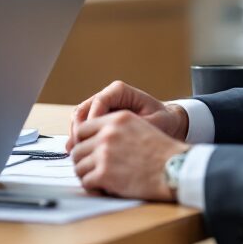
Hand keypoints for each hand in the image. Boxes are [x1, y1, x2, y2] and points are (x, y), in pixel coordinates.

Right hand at [67, 81, 187, 150]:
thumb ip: (134, 126)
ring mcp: (101, 107)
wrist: (168, 122)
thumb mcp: (154, 122)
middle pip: (84, 109)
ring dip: (76, 134)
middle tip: (79, 147)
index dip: (92, 120)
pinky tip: (79, 151)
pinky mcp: (99, 118)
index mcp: (119, 91)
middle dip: (79, 128)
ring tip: (75, 151)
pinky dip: (80, 138)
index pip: (99, 102)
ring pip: (80, 117)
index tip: (92, 138)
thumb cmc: (163, 121)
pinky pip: (84, 126)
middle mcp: (107, 96)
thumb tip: (115, 136)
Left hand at [70, 110, 189, 201]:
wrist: (175, 169)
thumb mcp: (140, 127)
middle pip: (77, 148)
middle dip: (82, 160)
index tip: (85, 152)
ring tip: (96, 180)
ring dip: (86, 175)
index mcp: (116, 120)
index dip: (82, 142)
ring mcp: (104, 154)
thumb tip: (96, 140)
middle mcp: (107, 134)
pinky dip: (91, 187)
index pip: (83, 128)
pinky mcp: (105, 174)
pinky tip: (100, 188)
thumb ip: (117, 130)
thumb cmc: (163, 152)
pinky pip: (86, 181)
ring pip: (79, 166)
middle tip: (89, 169)